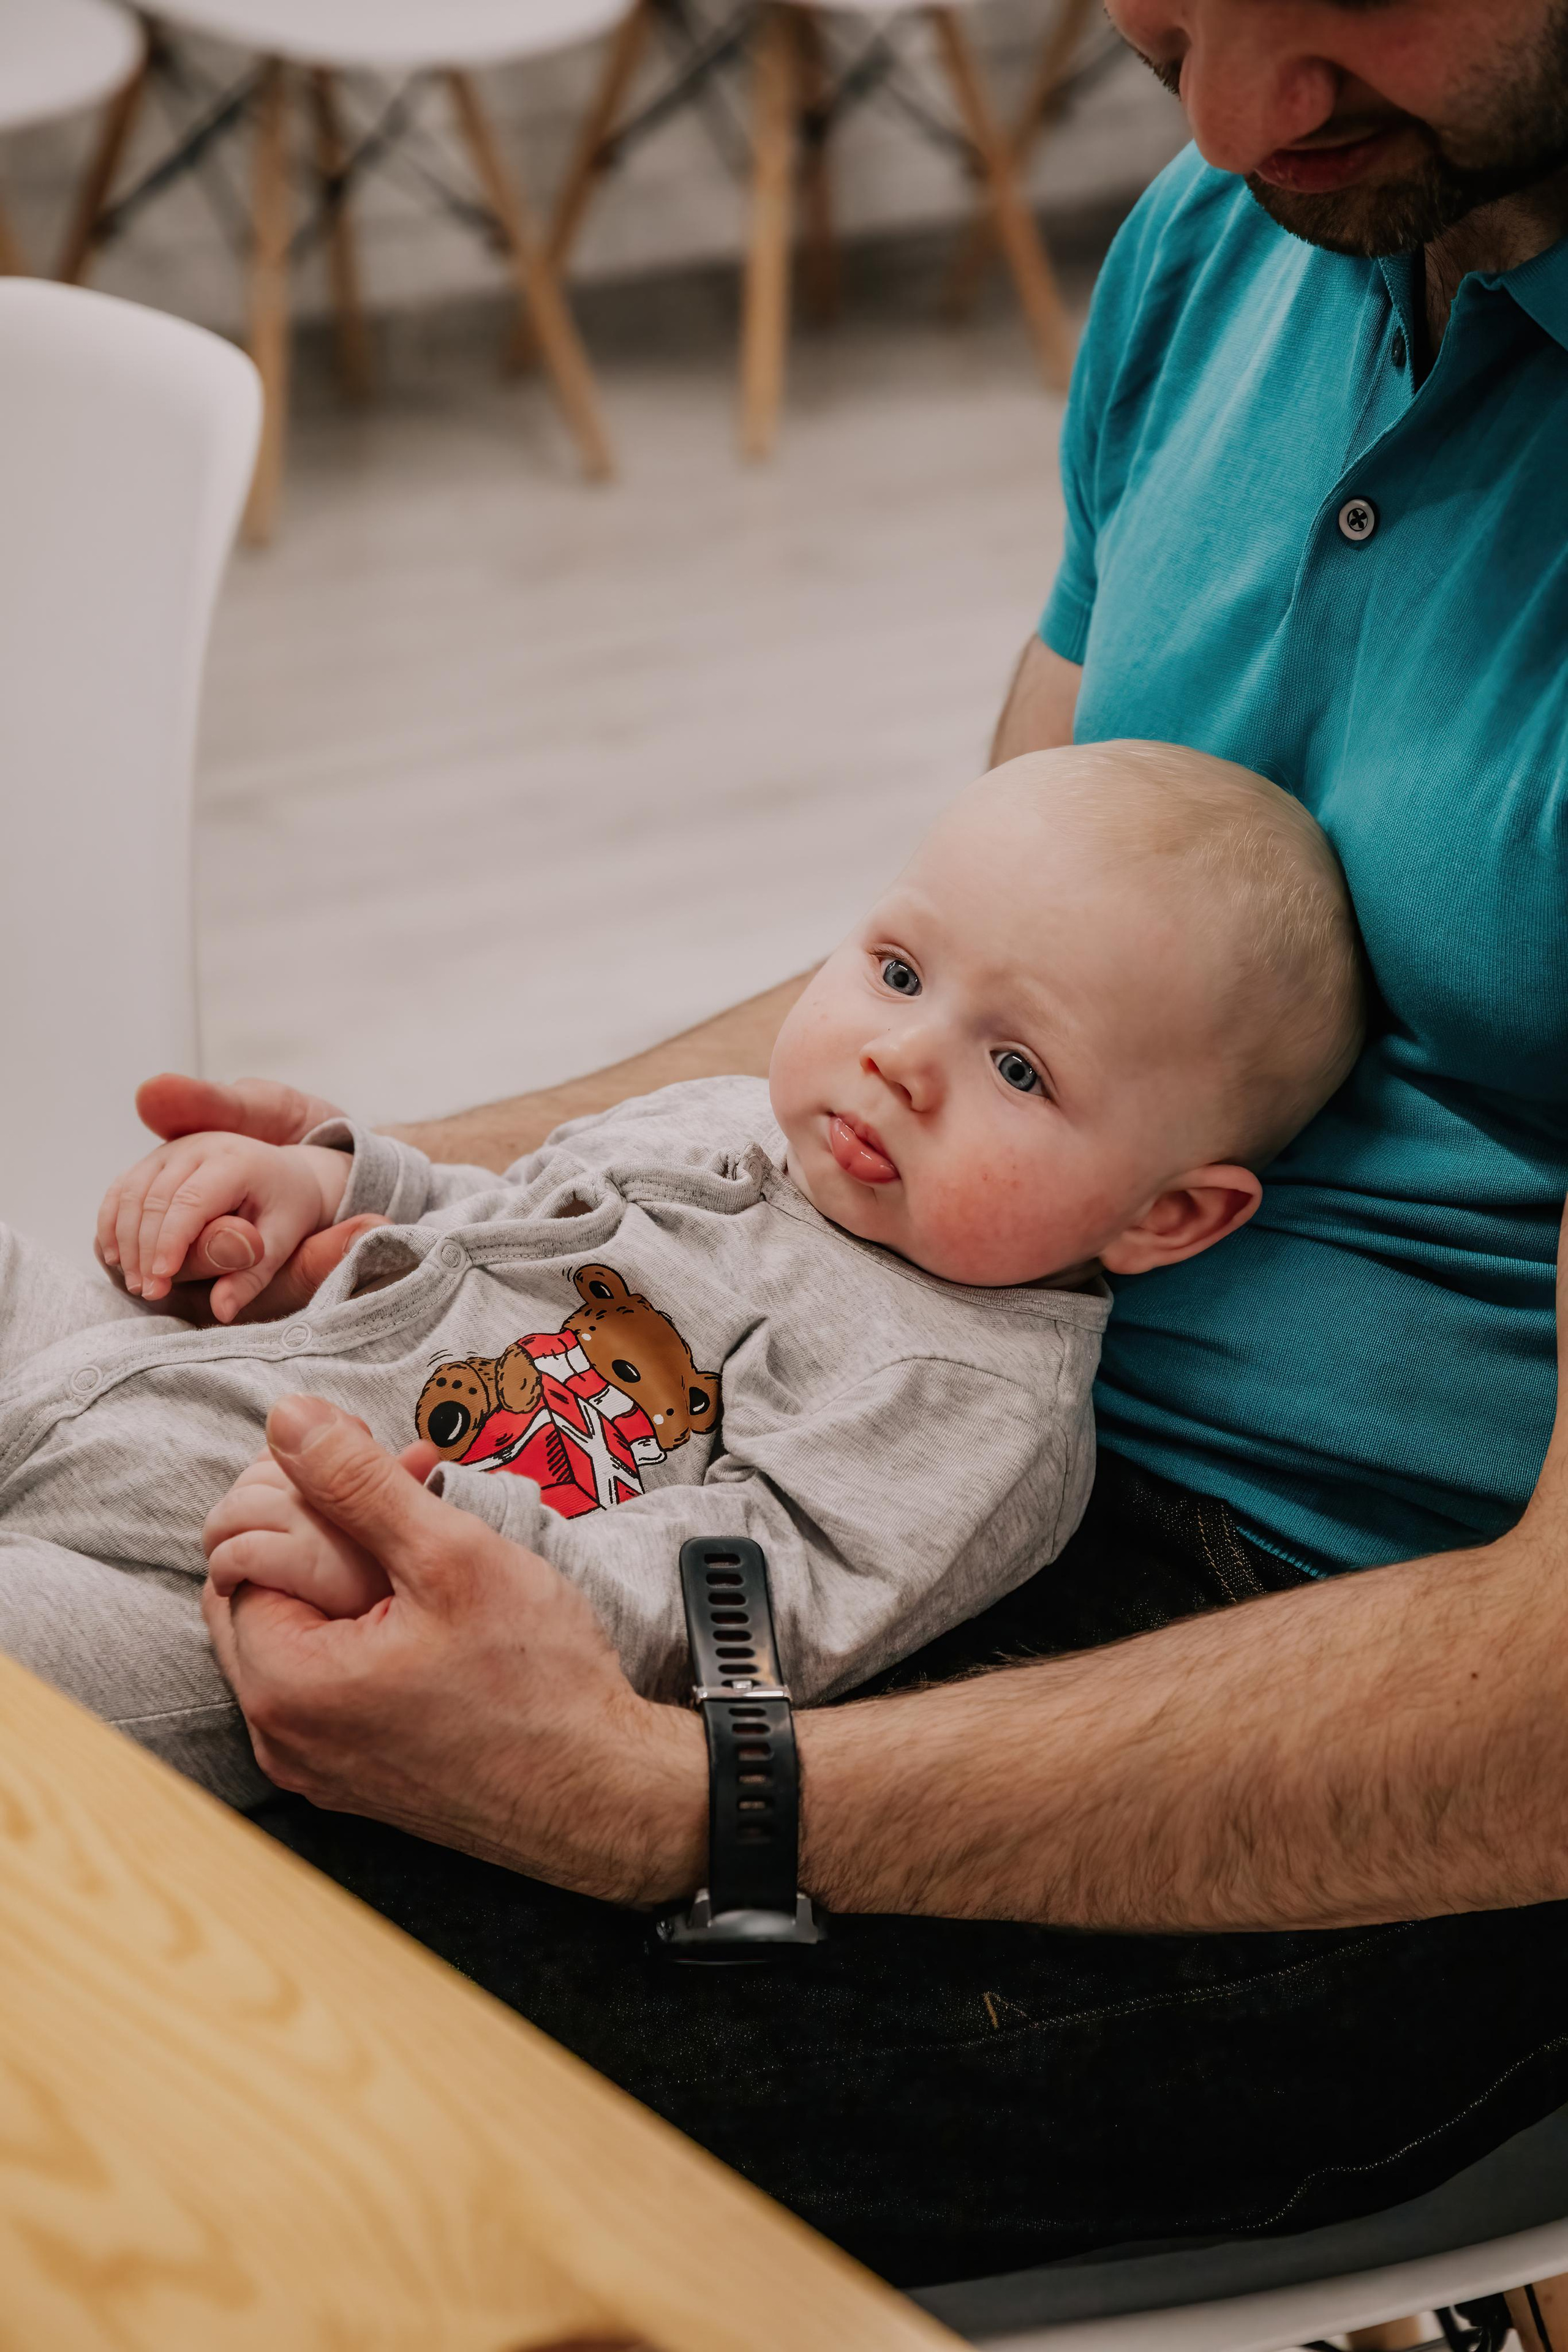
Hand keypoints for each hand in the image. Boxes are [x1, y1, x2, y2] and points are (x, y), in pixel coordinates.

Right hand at [131, 1070, 352, 1313]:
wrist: (285, 1176)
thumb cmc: (287, 1211)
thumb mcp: (281, 1242)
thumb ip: (252, 1274)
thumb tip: (221, 1311)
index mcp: (237, 1160)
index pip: (191, 1201)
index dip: (170, 1241)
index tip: (160, 1280)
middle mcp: (201, 1146)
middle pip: (155, 1197)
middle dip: (144, 1248)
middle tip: (148, 1291)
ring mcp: (173, 1149)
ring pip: (131, 1192)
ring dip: (123, 1239)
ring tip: (135, 1282)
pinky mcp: (155, 1160)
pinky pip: (122, 1189)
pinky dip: (112, 1222)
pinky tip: (115, 1257)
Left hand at [202, 1396, 705, 1901]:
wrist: (607, 1795)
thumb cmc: (538, 1684)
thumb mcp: (449, 1557)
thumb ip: (357, 1483)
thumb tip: (288, 1419)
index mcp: (286, 1688)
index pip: (239, 1557)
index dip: (300, 1493)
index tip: (368, 1457)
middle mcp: (284, 1739)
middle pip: (262, 1598)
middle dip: (320, 1524)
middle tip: (398, 1480)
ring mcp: (320, 1765)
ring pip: (300, 1637)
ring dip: (347, 1569)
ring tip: (424, 1524)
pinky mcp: (359, 1777)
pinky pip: (332, 1682)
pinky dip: (364, 1625)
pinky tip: (430, 1590)